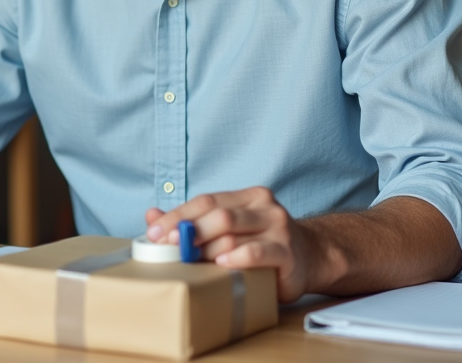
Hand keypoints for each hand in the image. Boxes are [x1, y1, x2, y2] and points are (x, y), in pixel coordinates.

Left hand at [145, 187, 321, 302]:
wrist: (311, 258)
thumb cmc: (262, 244)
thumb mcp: (229, 229)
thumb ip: (193, 222)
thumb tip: (150, 216)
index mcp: (247, 197)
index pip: (205, 201)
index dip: (177, 215)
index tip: (155, 233)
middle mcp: (264, 206)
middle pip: (218, 214)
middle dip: (189, 230)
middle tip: (170, 246)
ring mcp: (278, 227)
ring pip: (233, 233)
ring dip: (206, 248)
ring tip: (190, 260)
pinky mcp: (287, 252)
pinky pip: (256, 253)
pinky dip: (235, 258)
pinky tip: (221, 264)